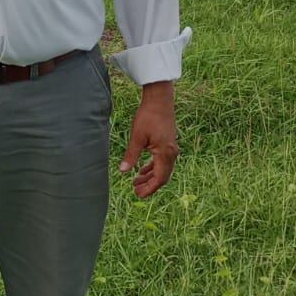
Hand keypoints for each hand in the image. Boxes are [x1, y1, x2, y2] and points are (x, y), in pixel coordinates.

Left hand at [119, 83, 178, 198]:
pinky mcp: (168, 143)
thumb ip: (131, 155)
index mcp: (165, 154)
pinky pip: (162, 161)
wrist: (159, 100)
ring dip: (150, 176)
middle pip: (162, 176)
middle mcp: (171, 153)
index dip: (150, 188)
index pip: (160, 178)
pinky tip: (142, 169)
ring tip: (136, 182)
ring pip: (162, 169)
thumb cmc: (148, 117)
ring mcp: (171, 148)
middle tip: (135, 191)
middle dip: (149, 185)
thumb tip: (123, 171)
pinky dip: (153, 167)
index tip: (138, 195)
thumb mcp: (137, 137)